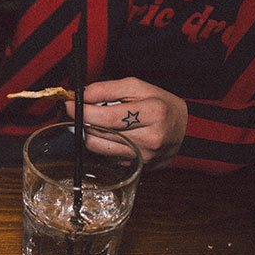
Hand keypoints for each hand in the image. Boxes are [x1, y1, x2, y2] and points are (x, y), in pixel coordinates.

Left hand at [67, 77, 187, 169]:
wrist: (186, 129)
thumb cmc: (160, 104)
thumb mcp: (137, 87)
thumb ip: (106, 89)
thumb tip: (80, 95)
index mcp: (153, 113)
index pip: (106, 117)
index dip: (82, 110)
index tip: (68, 103)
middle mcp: (149, 138)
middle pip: (99, 133)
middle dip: (84, 119)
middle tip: (82, 109)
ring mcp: (143, 157)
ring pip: (97, 147)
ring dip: (91, 132)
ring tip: (101, 121)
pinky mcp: (136, 167)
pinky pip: (105, 155)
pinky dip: (102, 143)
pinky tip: (112, 134)